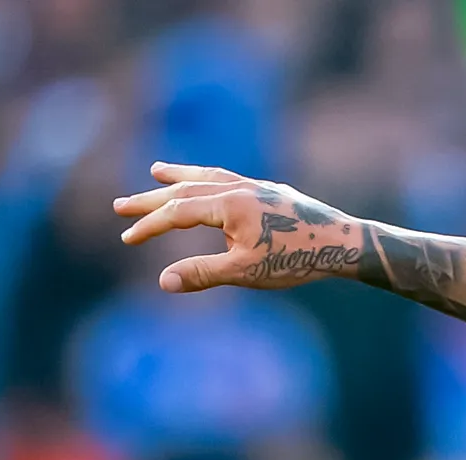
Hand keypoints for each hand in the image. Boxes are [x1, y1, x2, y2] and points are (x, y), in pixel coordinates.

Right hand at [114, 161, 369, 291]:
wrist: (345, 244)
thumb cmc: (297, 260)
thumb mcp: (246, 272)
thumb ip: (203, 273)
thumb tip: (163, 282)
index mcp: (227, 204)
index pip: (176, 212)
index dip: (149, 226)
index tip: (128, 238)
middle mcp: (238, 187)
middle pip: (184, 190)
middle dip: (151, 199)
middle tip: (120, 205)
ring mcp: (256, 186)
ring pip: (207, 177)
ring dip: (179, 176)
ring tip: (156, 171)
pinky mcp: (272, 191)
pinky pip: (230, 179)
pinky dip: (209, 178)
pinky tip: (207, 183)